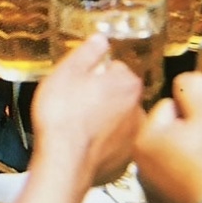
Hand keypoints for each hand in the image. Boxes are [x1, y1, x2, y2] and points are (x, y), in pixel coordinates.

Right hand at [31, 34, 143, 185]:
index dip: (96, 73)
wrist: (62, 163)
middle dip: (103, 97)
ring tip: (79, 126)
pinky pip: (114, 146)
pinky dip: (102, 145)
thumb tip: (101, 39)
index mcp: (128, 84)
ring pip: (119, 120)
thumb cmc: (62, 115)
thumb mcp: (68, 70)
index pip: (117, 68)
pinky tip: (83, 145)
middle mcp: (138, 110)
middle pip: (120, 95)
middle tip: (77, 104)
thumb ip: (88, 51)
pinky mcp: (124, 161)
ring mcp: (133, 139)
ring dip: (105, 121)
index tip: (81, 81)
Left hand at [134, 72, 201, 202]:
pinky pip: (180, 180)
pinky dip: (193, 180)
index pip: (169, 105)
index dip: (195, 112)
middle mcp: (139, 163)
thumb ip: (192, 86)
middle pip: (171, 130)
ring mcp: (150, 188)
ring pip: (176, 155)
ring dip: (193, 155)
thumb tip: (185, 79)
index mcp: (144, 137)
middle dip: (192, 134)